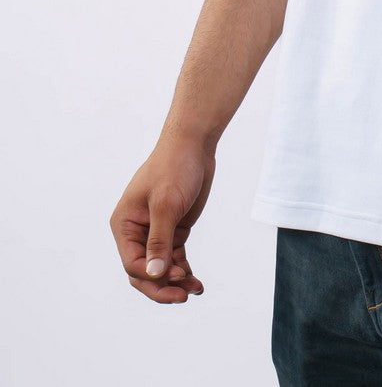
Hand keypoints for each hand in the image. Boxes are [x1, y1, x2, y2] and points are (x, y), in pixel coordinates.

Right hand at [109, 136, 215, 302]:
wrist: (194, 145)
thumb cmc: (174, 167)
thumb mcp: (165, 204)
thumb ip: (159, 241)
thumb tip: (153, 274)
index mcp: (124, 225)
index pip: (132, 263)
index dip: (151, 277)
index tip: (176, 276)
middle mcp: (136, 232)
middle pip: (144, 271)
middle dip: (162, 286)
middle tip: (183, 295)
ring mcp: (156, 232)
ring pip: (161, 268)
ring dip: (176, 281)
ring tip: (195, 289)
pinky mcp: (174, 229)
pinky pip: (175, 258)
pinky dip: (184, 270)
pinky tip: (196, 282)